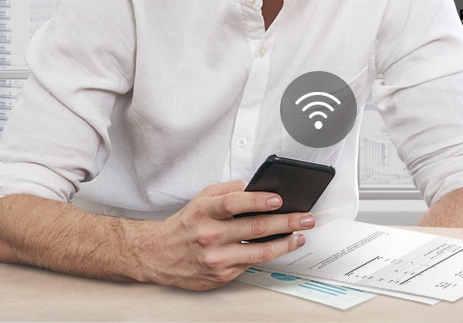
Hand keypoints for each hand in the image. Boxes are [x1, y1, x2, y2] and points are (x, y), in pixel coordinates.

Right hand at [132, 180, 315, 290]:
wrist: (157, 255)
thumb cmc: (184, 224)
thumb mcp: (201, 198)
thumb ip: (227, 190)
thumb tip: (254, 186)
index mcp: (204, 212)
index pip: (234, 204)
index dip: (257, 201)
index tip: (278, 199)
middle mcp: (209, 236)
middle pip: (254, 229)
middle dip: (286, 222)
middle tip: (305, 218)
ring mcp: (215, 259)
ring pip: (258, 252)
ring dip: (285, 243)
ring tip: (300, 235)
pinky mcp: (220, 276)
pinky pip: (250, 264)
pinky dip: (269, 255)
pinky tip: (282, 247)